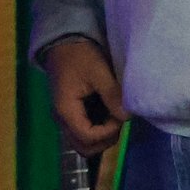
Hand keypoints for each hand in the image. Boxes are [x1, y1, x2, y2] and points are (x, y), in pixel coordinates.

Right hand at [42, 36, 125, 156]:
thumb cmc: (79, 55)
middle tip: (118, 122)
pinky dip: (96, 130)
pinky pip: (82, 131)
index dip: (108, 132)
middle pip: (84, 147)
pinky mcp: (69, 113)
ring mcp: (64, 117)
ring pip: (83, 142)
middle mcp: (62, 119)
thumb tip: (128, 117)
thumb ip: (112, 95)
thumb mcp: (98, 71)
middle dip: (105, 140)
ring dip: (101, 137)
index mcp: (66, 110)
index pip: (88, 137)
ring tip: (114, 118)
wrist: (62, 42)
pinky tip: (107, 114)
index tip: (120, 117)